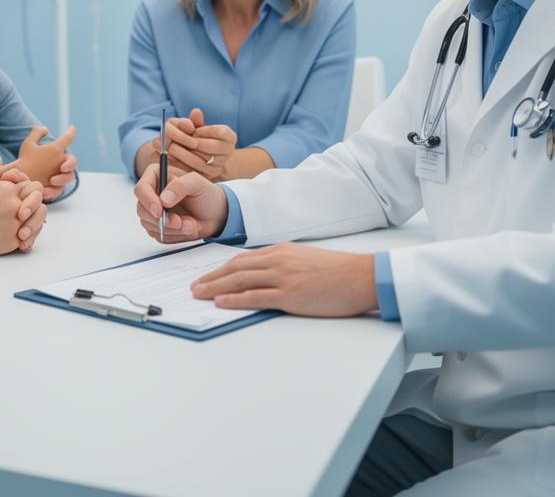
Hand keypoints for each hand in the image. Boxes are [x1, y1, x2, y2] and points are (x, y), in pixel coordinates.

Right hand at [0, 162, 45, 257]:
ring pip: (39, 219)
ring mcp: (16, 224)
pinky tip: (21, 236)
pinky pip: (31, 238)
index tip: (16, 195)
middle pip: (39, 200)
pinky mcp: (12, 242)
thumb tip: (3, 160)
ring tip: (22, 222)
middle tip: (22, 209)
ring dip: (34, 219)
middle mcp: (16, 205)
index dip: (26, 189)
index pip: (32, 185)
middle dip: (33, 203)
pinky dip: (29, 237)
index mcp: (8, 189)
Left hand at [14, 125, 76, 199]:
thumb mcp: (28, 145)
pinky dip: (52, 191)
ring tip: (52, 180)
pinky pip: (58, 191)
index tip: (71, 128)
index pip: (66, 140)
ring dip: (62, 178)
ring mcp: (58, 177)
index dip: (70, 133)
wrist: (19, 179)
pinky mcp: (53, 190)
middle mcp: (60, 164)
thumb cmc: (25, 160)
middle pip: (72, 162)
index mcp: (56, 151)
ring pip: (68, 177)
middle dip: (70, 163)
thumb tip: (46, 129)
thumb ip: (36, 133)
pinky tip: (44, 191)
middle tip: (63, 167)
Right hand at [133, 165, 227, 242]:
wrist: (216, 214)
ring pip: (150, 226)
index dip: (147, 201)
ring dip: (173, 229)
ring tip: (191, 223)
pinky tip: (188, 228)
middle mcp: (152, 195)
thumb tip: (163, 199)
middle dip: (162, 220)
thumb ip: (180, 186)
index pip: (141, 189)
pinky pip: (160, 236)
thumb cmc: (206, 194)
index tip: (159, 210)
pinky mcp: (159, 228)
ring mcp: (154, 212)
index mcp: (157, 177)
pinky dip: (176, 235)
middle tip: (179, 222)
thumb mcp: (197, 183)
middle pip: (142, 210)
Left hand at [150, 108, 235, 179]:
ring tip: (172, 148)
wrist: (197, 156)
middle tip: (176, 139)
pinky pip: (194, 172)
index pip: (220, 132)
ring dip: (182, 153)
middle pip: (208, 147)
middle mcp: (228, 152)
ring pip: (200, 161)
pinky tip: (172, 159)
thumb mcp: (196, 127)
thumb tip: (195, 112)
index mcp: (230, 137)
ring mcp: (219, 167)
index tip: (192, 130)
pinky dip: (181, 165)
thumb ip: (195, 120)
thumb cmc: (196, 137)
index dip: (203, 131)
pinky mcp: (208, 177)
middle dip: (189, 142)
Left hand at [190, 244, 377, 317]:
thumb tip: (263, 278)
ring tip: (199, 294)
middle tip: (194, 286)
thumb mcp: (304, 260)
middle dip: (212, 278)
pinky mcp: (290, 295)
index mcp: (280, 251)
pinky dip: (235, 299)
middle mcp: (277, 260)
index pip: (242, 259)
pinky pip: (256, 296)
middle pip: (235, 269)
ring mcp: (283, 277)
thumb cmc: (336, 271)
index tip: (207, 276)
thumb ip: (283, 265)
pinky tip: (221, 302)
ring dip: (216, 288)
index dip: (221, 269)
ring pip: (240, 281)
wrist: (360, 276)